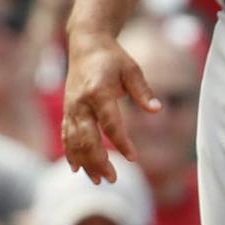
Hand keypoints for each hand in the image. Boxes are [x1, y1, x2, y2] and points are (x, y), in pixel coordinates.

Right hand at [61, 29, 159, 182]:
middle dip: (98, 161)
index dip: (121, 142)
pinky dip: (70, 153)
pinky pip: (66, 136)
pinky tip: (77, 169)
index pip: (110, 123)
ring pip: (74, 141)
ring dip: (85, 162)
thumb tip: (158, 110)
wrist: (85, 44)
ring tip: (98, 180)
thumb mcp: (132, 70)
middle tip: (113, 178)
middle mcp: (80, 103)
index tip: (133, 158)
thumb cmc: (112, 57)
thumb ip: (143, 91)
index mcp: (98, 92)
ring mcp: (71, 108)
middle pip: (87, 138)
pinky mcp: (68, 111)